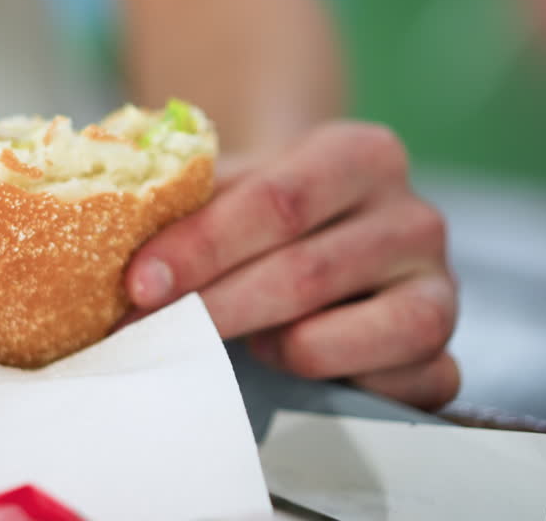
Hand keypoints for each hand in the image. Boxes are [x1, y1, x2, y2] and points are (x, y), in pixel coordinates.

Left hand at [124, 122, 458, 409]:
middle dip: (210, 308)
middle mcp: (415, 218)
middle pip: (301, 274)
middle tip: (145, 332)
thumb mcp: (232, 181)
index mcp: (362, 155)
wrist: (327, 224)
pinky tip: (293, 365)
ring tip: (241, 340)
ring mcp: (439, 290)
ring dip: (267, 348)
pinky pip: (383, 391)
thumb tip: (101, 231)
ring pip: (337, 338)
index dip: (201, 247)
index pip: (277, 201)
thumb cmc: (265, 207)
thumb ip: (183, 199)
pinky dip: (326, 388)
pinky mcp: (443, 358)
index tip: (137, 285)